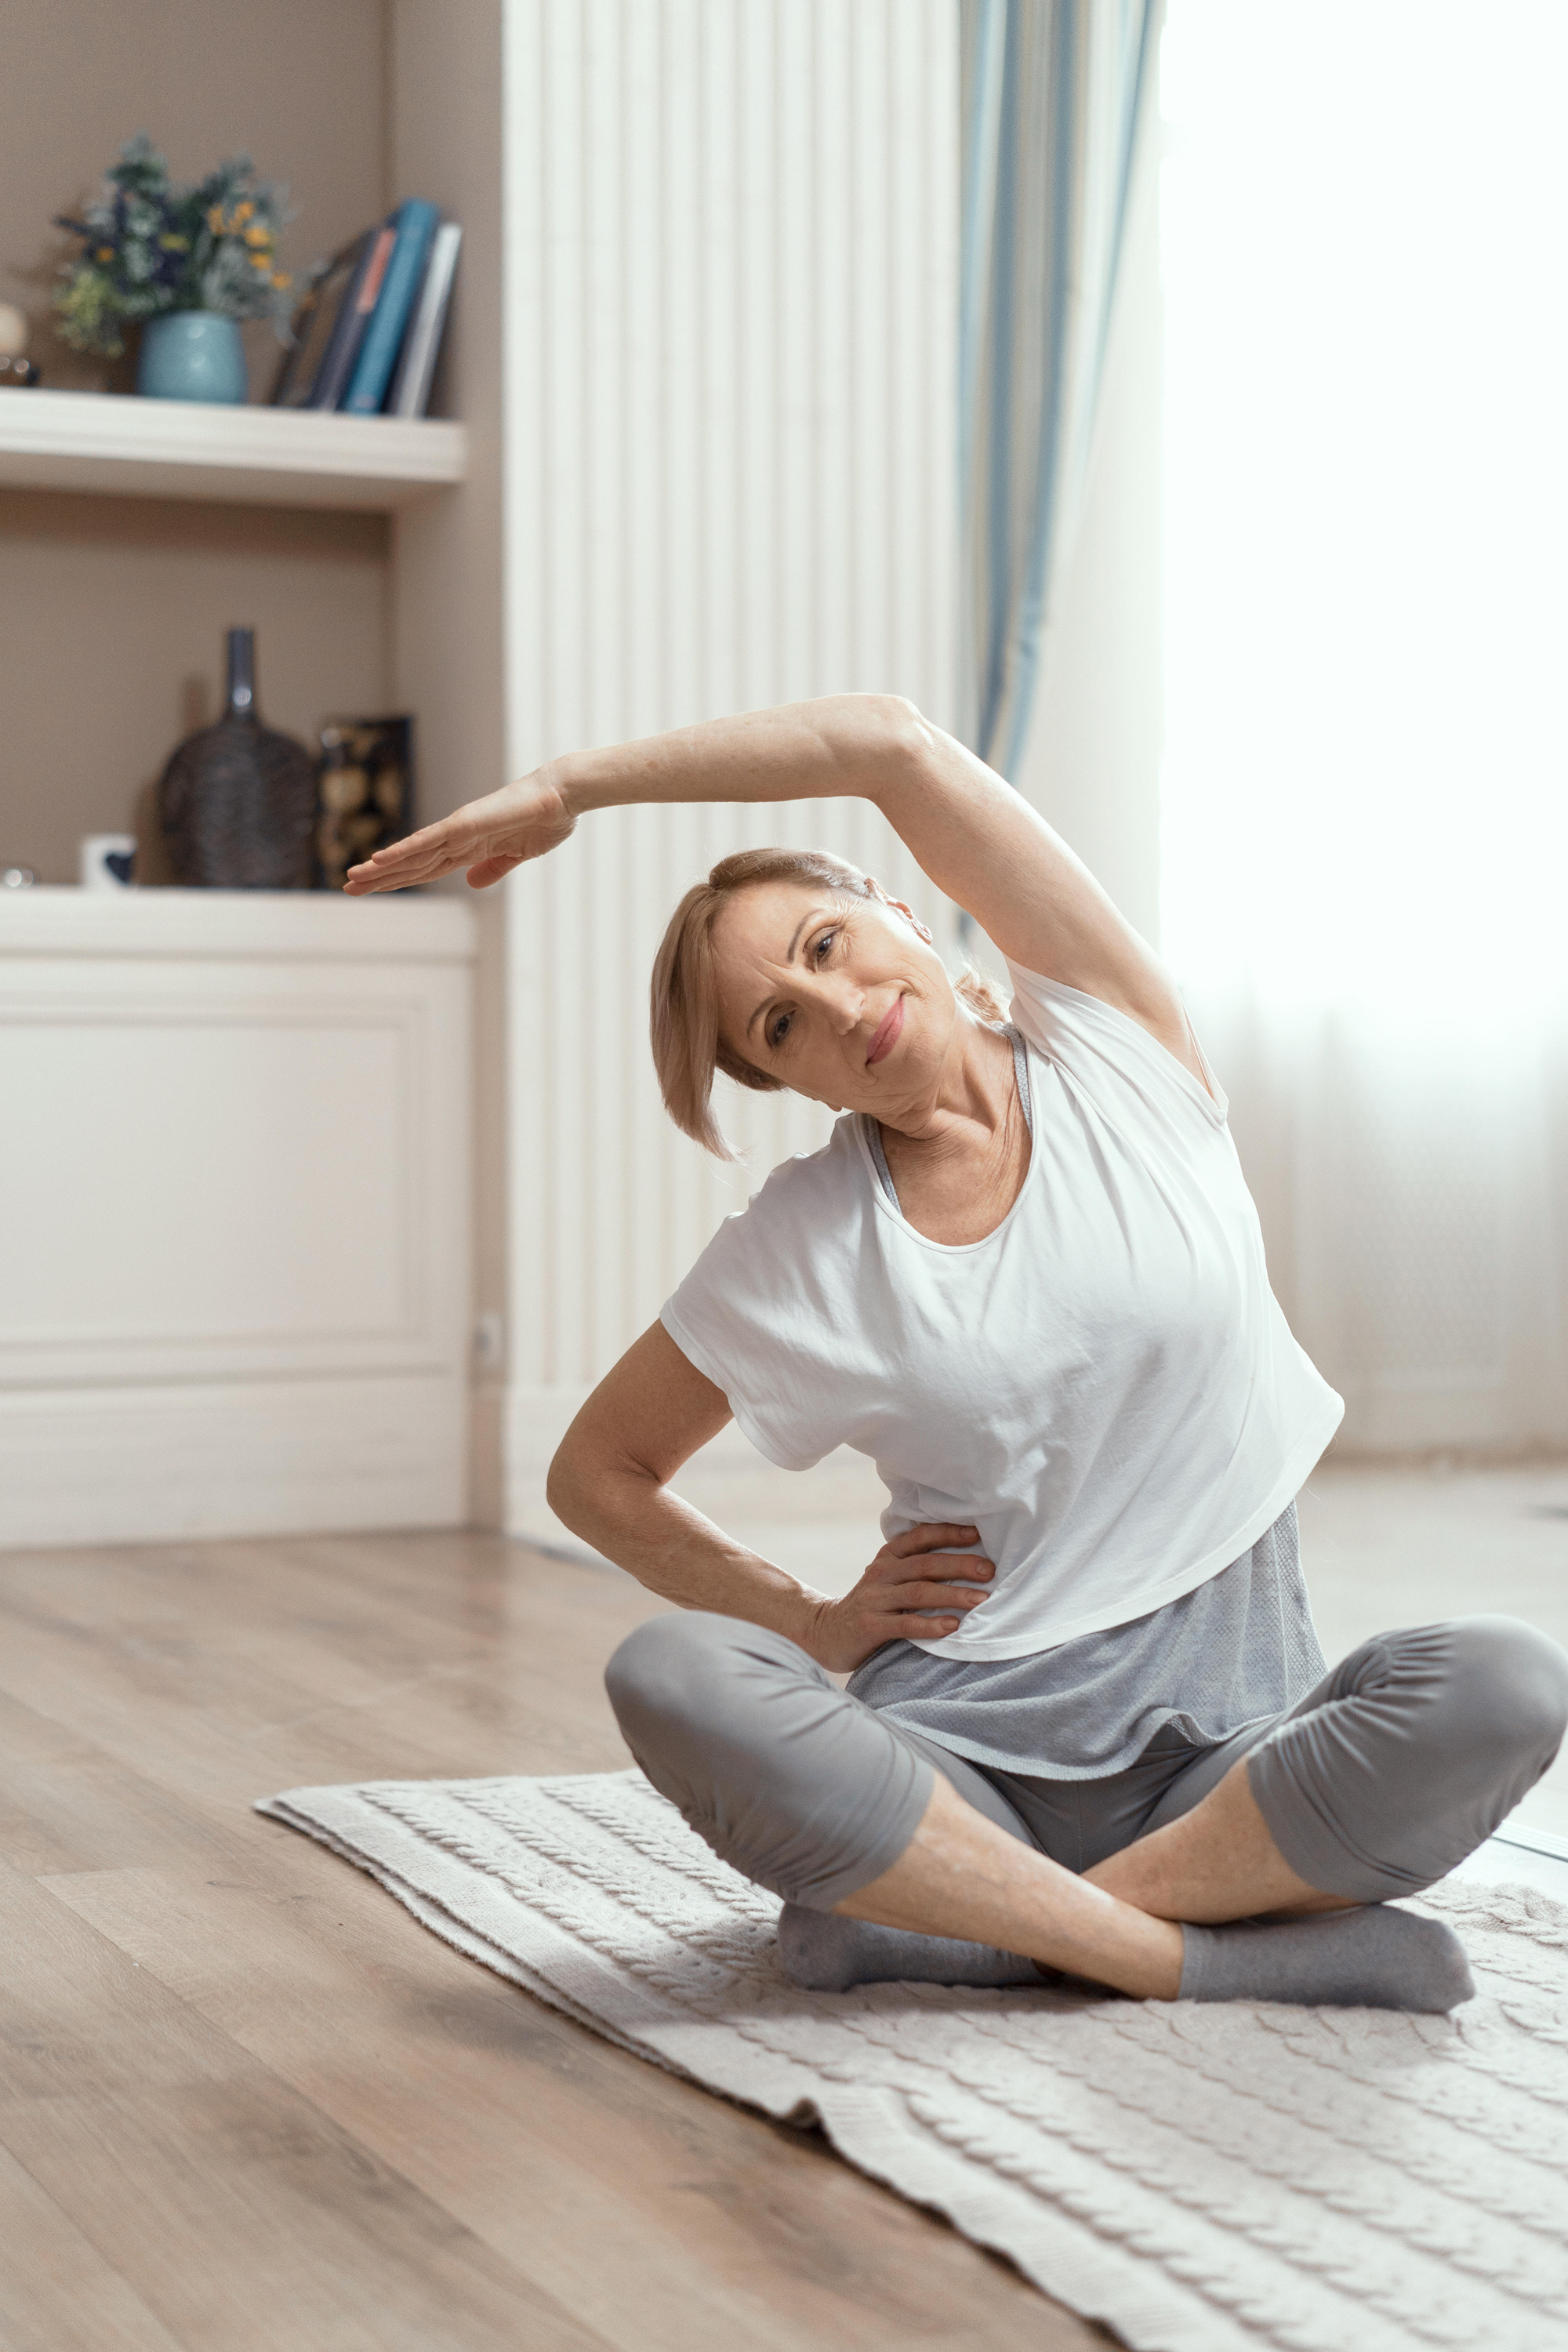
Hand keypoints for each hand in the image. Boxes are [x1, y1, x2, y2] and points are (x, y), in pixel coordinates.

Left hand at [343, 768, 576, 894]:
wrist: (562, 796)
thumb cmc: (546, 820)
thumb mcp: (518, 855)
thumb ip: (493, 868)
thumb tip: (471, 883)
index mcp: (469, 847)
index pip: (425, 868)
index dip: (399, 879)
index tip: (374, 889)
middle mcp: (456, 838)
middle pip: (411, 862)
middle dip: (380, 876)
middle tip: (348, 887)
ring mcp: (458, 830)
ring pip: (412, 853)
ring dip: (381, 867)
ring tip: (352, 877)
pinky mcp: (463, 824)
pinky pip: (427, 841)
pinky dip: (402, 851)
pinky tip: (378, 860)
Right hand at [806, 1523, 993, 1673]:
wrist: (826, 1631)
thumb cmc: (872, 1603)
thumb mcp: (888, 1577)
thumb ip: (916, 1567)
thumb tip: (970, 1559)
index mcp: (888, 1557)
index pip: (921, 1537)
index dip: (949, 1533)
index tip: (978, 1534)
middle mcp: (881, 1573)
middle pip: (926, 1564)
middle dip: (960, 1565)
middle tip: (989, 1571)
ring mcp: (874, 1599)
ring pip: (919, 1592)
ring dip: (952, 1594)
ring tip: (980, 1600)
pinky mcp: (871, 1626)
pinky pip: (905, 1624)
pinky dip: (931, 1625)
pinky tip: (952, 1627)